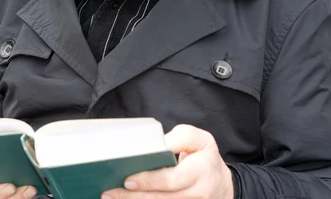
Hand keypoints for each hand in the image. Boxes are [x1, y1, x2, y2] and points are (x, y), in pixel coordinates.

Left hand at [102, 124, 233, 198]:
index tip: (127, 181)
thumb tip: (155, 145)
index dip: (148, 181)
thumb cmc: (204, 157)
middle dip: (134, 196)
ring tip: (111, 198)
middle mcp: (197, 193)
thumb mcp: (199, 139)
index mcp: (200, 171)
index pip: (171, 179)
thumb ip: (178, 138)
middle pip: (162, 198)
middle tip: (109, 192)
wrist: (222, 184)